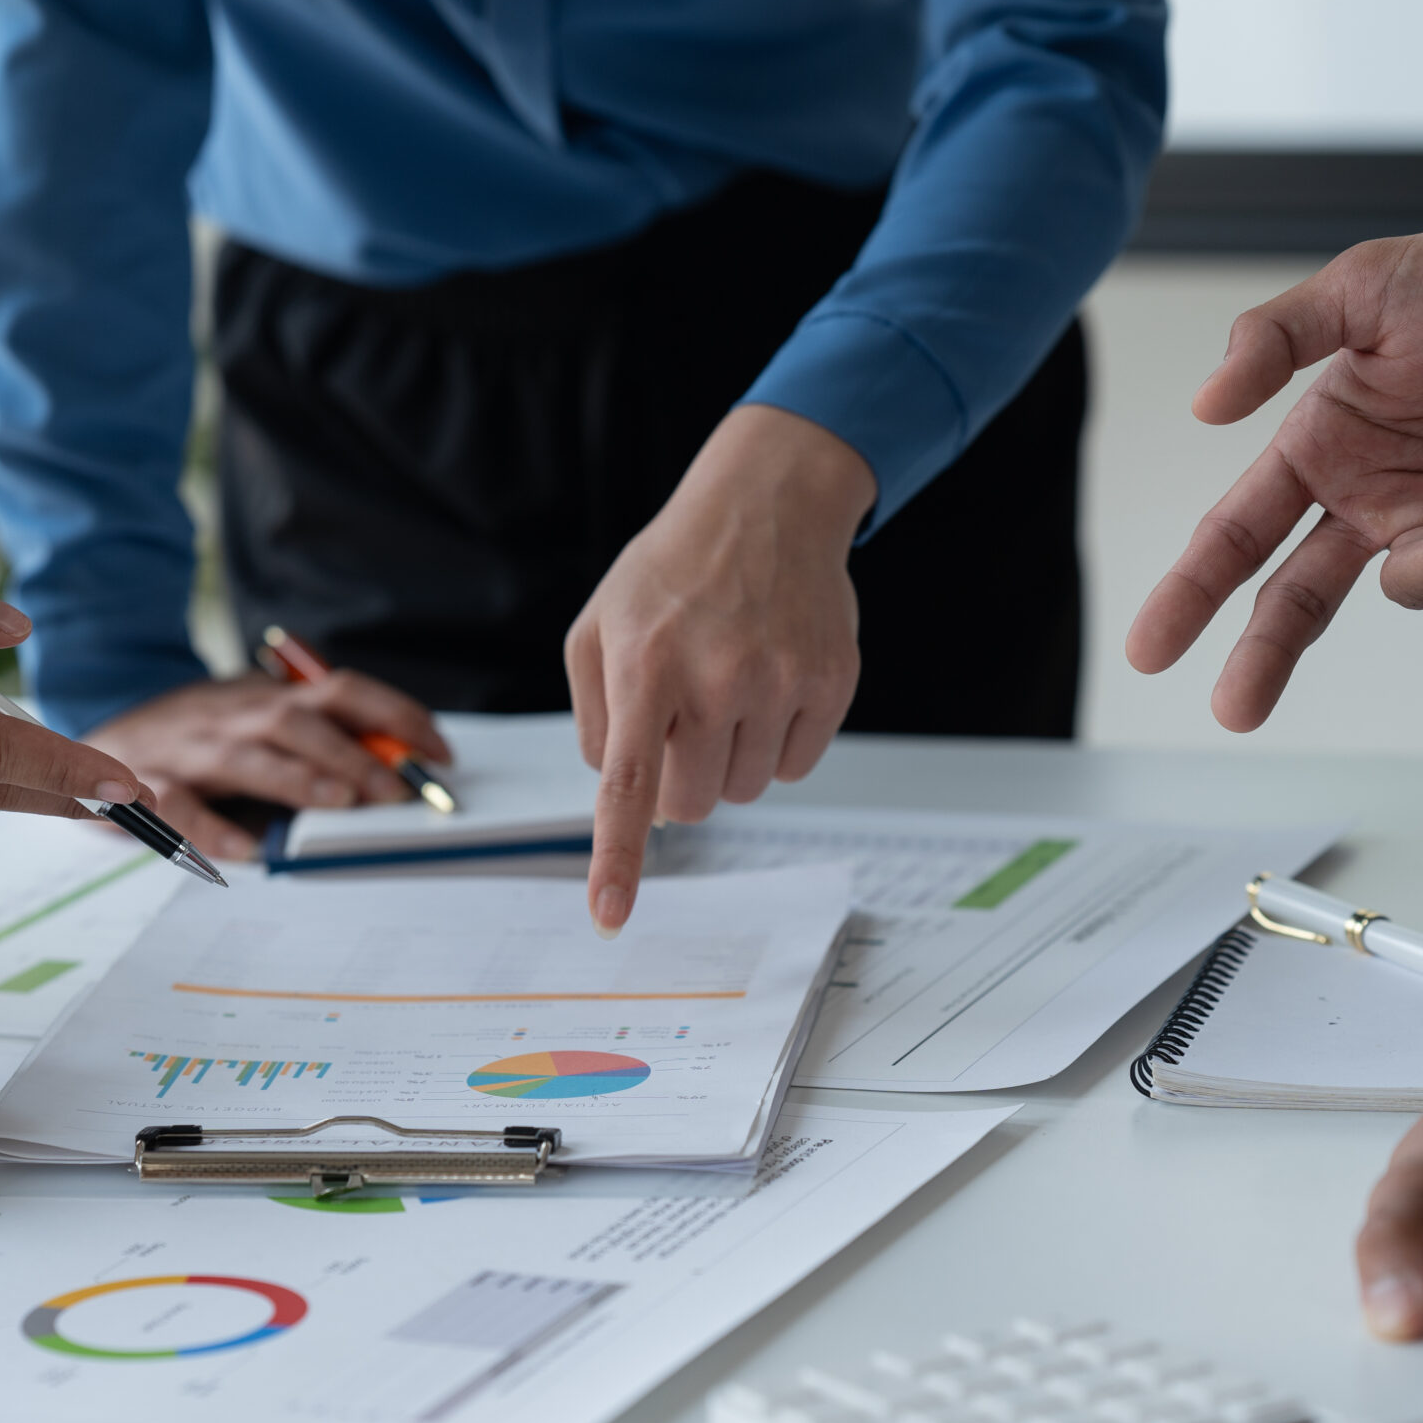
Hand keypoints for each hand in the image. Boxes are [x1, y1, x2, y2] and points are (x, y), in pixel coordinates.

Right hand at [84, 672, 452, 862]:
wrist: (100, 742)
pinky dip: (212, 829)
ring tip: (339, 803)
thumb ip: (316, 736)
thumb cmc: (198, 738)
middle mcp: (233, 714)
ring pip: (248, 755)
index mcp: (267, 696)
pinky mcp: (148, 782)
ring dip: (298, 778)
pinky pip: (180, 805)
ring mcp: (190, 747)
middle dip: (353, 752)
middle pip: (300, 721)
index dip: (396, 714)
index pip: (343, 690)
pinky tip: (247, 852)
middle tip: (397, 792)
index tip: (440, 752)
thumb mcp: (257, 719)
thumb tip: (396, 766)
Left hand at [567, 404, 874, 935]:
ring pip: (744, 790)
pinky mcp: (829, 684)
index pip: (626, 784)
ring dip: (728, 759)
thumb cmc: (671, 573)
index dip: (618, 859)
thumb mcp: (599, 626)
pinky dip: (776, 744)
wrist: (768, 504)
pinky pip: (795, 767)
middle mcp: (714, 678)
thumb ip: (593, 717)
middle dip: (678, 782)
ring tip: (727, 686)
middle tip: (681, 720)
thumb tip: (621, 795)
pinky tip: (769, 686)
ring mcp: (779, 682)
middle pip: (691, 805)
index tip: (610, 918)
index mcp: (643, 666)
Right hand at [1127, 195, 1422, 730]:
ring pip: (1413, 585)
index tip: (1147, 652)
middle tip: (1235, 711)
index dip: (1191, 592)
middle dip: (1262, 656)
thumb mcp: (1368, 285)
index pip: (1237, 533)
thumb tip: (1203, 406)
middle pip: (1296, 598)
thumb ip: (1276, 337)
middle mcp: (1374, 498)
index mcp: (1323, 447)